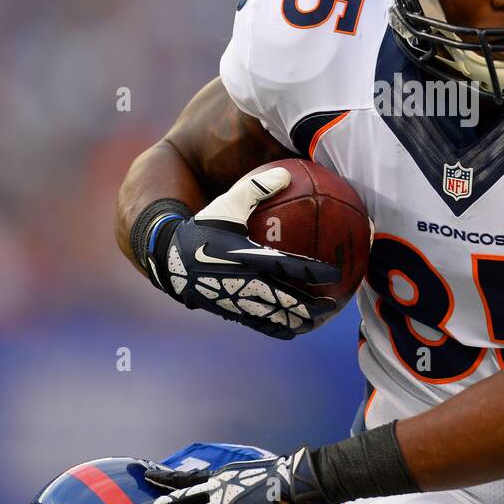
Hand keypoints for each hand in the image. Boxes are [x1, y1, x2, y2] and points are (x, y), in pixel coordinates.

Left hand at [121, 447, 333, 503]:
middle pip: (176, 502)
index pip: (186, 480)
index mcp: (222, 478)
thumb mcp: (250, 473)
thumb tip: (224, 483)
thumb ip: (233, 482)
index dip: (164, 478)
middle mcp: (218, 491)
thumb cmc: (283, 476)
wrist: (302, 479)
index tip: (145, 474)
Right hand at [157, 167, 341, 338]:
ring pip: (272, 317)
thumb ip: (257, 188)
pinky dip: (274, 327)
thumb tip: (285, 172)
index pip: (288, 265)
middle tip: (332, 307)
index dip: (313, 271)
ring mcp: (235, 300)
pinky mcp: (227, 310)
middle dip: (310, 307)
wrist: (168, 258)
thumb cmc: (202, 227)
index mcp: (247, 256)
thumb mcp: (227, 204)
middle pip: (285, 301)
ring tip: (314, 324)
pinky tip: (287, 330)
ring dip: (294, 321)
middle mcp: (244, 282)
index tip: (335, 274)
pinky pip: (256, 322)